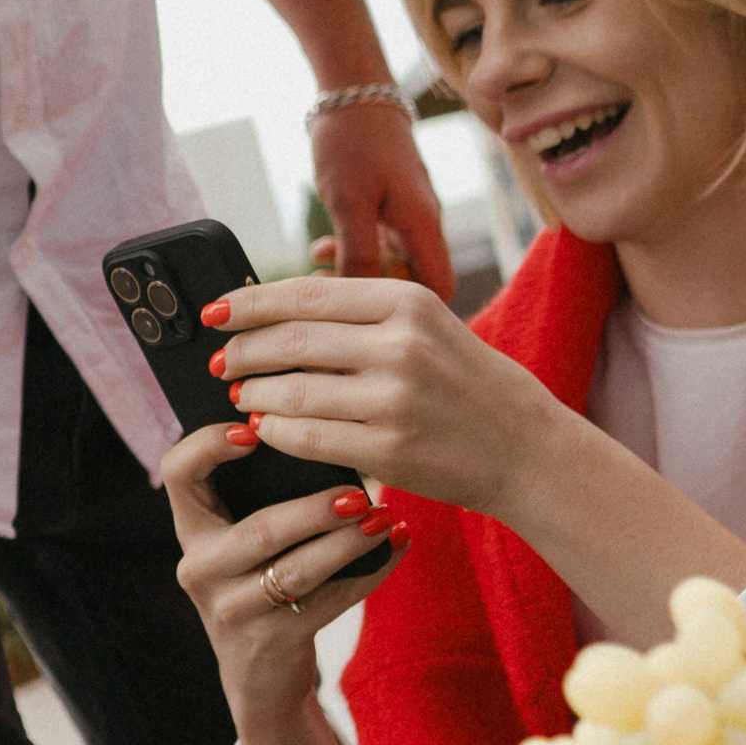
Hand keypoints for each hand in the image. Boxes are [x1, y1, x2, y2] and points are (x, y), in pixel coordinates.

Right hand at [166, 424, 399, 709]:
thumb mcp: (242, 542)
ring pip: (297, 571)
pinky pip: (328, 602)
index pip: (178, 472)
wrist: (260, 675)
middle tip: (358, 493)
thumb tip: (329, 437)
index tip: (255, 431)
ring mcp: (233, 610)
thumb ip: (262, 496)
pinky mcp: (272, 641)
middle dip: (314, 510)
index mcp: (193, 529)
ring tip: (383, 521)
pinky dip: (368, 574)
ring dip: (347, 544)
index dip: (208, 445)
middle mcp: (201, 569)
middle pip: (259, 532)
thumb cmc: (259, 583)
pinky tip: (394, 549)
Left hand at [202, 271, 558, 518]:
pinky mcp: (388, 450)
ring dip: (254, 393)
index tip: (216, 310)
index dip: (250, 302)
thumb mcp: (428, 327)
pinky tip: (266, 427)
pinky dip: (276, 431)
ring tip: (242, 394)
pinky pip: (307, 437)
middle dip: (242, 351)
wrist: (529, 450)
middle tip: (220, 361)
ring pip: (291, 390)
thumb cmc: (469, 385)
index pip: (307, 294)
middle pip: (291, 339)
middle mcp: (401, 345)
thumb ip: (363, 314)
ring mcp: (395, 400)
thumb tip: (277, 309)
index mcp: (408, 302)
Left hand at [308, 100, 453, 296]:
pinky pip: (378, 244)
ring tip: (320, 266)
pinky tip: (323, 249)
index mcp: (424, 225)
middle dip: (374, 295)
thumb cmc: (352, 139)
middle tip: (331, 293)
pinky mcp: (390, 207)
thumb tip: (357, 306)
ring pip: (391, 264)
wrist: (350, 92)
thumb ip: (358, 253)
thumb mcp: (349, 201)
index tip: (373, 320)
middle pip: (414, 283)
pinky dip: (352, 252)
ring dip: (357, 271)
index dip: (414, 314)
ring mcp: (407, 216)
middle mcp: (423, 223)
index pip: (440, 289)